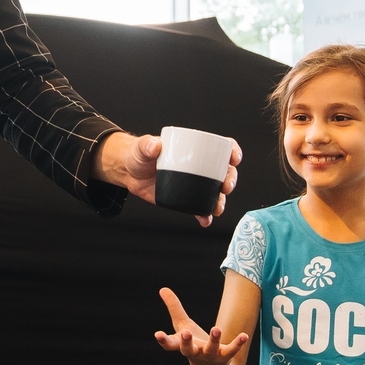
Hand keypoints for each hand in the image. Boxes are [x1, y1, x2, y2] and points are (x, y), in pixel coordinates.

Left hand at [99, 132, 240, 226]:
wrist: (130, 173)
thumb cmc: (139, 155)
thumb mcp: (143, 147)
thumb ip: (147, 145)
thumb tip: (154, 145)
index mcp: (195, 149)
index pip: (221, 147)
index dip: (232, 151)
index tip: (234, 158)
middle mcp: (200, 166)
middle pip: (224, 172)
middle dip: (230, 179)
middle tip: (225, 187)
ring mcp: (194, 183)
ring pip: (216, 192)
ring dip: (221, 201)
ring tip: (217, 208)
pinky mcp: (186, 198)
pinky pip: (201, 207)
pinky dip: (205, 214)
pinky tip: (205, 219)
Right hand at [153, 287, 249, 364]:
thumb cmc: (193, 344)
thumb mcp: (182, 326)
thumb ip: (174, 308)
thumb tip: (162, 289)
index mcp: (182, 346)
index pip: (170, 344)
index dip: (163, 340)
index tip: (158, 334)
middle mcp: (194, 353)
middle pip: (188, 349)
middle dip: (187, 342)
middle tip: (186, 334)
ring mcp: (209, 356)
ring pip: (211, 349)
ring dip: (214, 339)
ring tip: (216, 329)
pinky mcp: (224, 357)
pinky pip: (231, 350)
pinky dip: (238, 343)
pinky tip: (244, 335)